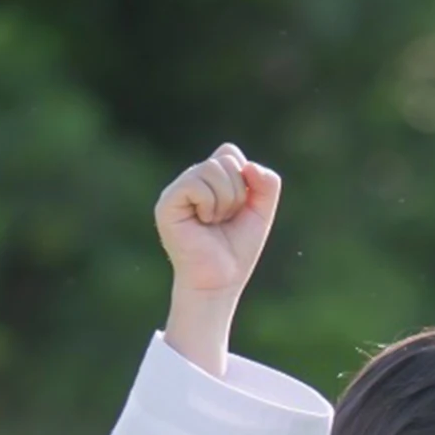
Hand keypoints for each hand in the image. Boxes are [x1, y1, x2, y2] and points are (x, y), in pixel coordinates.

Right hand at [154, 143, 280, 297]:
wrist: (220, 282)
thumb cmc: (236, 251)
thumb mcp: (261, 213)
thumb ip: (267, 184)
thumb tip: (249, 166)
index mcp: (208, 179)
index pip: (230, 153)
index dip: (245, 180)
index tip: (238, 209)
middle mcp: (190, 180)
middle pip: (225, 160)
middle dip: (237, 194)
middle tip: (225, 220)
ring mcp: (176, 190)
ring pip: (212, 169)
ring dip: (225, 202)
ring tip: (214, 223)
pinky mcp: (167, 203)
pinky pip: (196, 184)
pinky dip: (209, 205)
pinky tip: (202, 223)